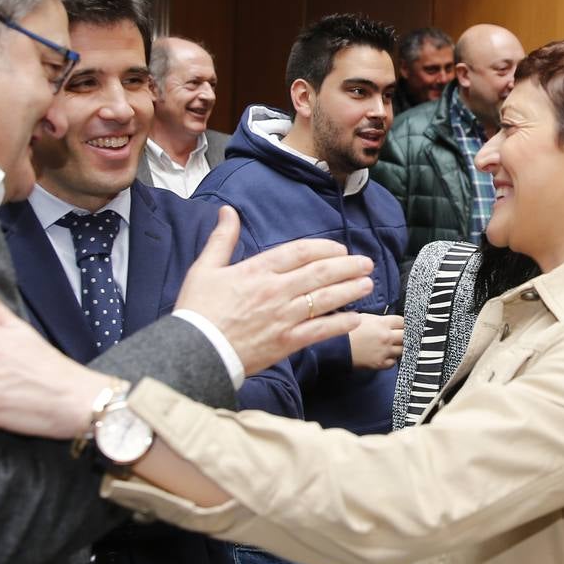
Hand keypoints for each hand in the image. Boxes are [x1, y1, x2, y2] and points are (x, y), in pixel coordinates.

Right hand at [174, 206, 374, 373]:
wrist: (196, 351)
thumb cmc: (198, 310)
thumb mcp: (205, 268)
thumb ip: (222, 239)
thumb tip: (228, 211)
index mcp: (257, 270)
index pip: (301, 251)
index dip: (325, 248)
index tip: (339, 248)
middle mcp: (276, 291)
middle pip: (321, 273)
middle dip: (348, 266)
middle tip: (365, 263)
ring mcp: (284, 317)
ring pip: (326, 299)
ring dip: (350, 290)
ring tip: (367, 284)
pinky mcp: (287, 342)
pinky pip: (321, 330)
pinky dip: (340, 323)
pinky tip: (355, 317)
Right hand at [349, 313, 404, 368]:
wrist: (335, 348)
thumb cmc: (346, 331)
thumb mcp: (363, 317)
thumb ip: (379, 319)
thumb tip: (388, 321)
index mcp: (381, 323)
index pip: (402, 321)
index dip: (402, 323)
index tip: (401, 325)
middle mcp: (386, 337)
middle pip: (406, 335)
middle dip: (403, 335)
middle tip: (399, 335)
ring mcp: (384, 351)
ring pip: (402, 349)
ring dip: (398, 347)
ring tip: (391, 346)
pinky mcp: (379, 363)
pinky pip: (393, 362)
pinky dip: (391, 359)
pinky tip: (384, 355)